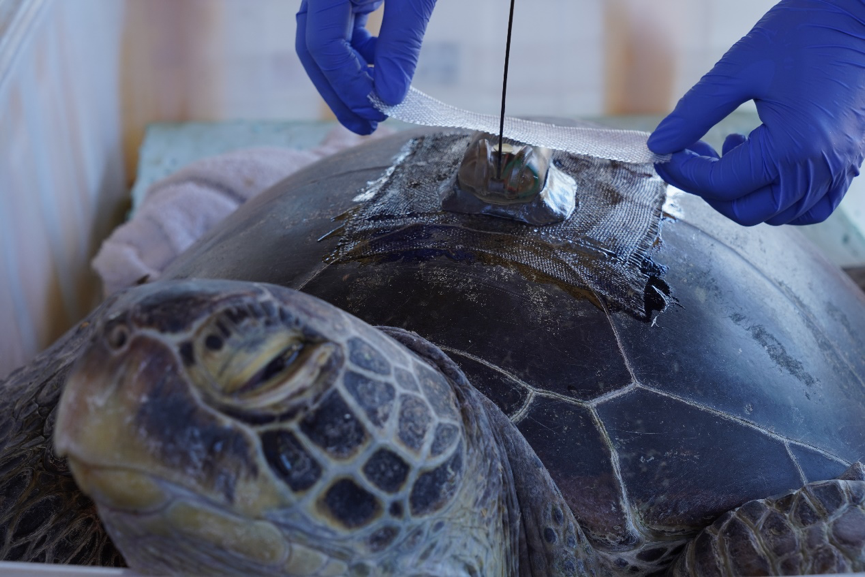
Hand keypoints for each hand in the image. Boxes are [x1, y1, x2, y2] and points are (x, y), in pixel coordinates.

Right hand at [296, 0, 435, 134]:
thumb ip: (400, 45)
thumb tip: (389, 97)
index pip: (323, 46)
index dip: (349, 86)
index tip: (378, 111)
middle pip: (313, 51)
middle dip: (340, 93)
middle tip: (367, 126)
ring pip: (322, 44)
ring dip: (349, 78)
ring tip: (378, 104)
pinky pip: (337, 30)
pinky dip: (356, 55)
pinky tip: (380, 70)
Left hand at [647, 0, 864, 225]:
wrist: (859, 16)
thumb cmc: (805, 33)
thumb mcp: (739, 69)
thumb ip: (695, 112)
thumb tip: (660, 143)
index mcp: (793, 146)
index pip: (722, 184)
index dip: (685, 172)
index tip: (666, 154)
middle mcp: (818, 168)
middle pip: (747, 210)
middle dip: (709, 189)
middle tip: (691, 156)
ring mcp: (837, 170)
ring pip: (778, 214)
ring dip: (743, 194)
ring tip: (731, 152)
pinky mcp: (847, 164)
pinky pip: (810, 207)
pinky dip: (779, 199)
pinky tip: (761, 166)